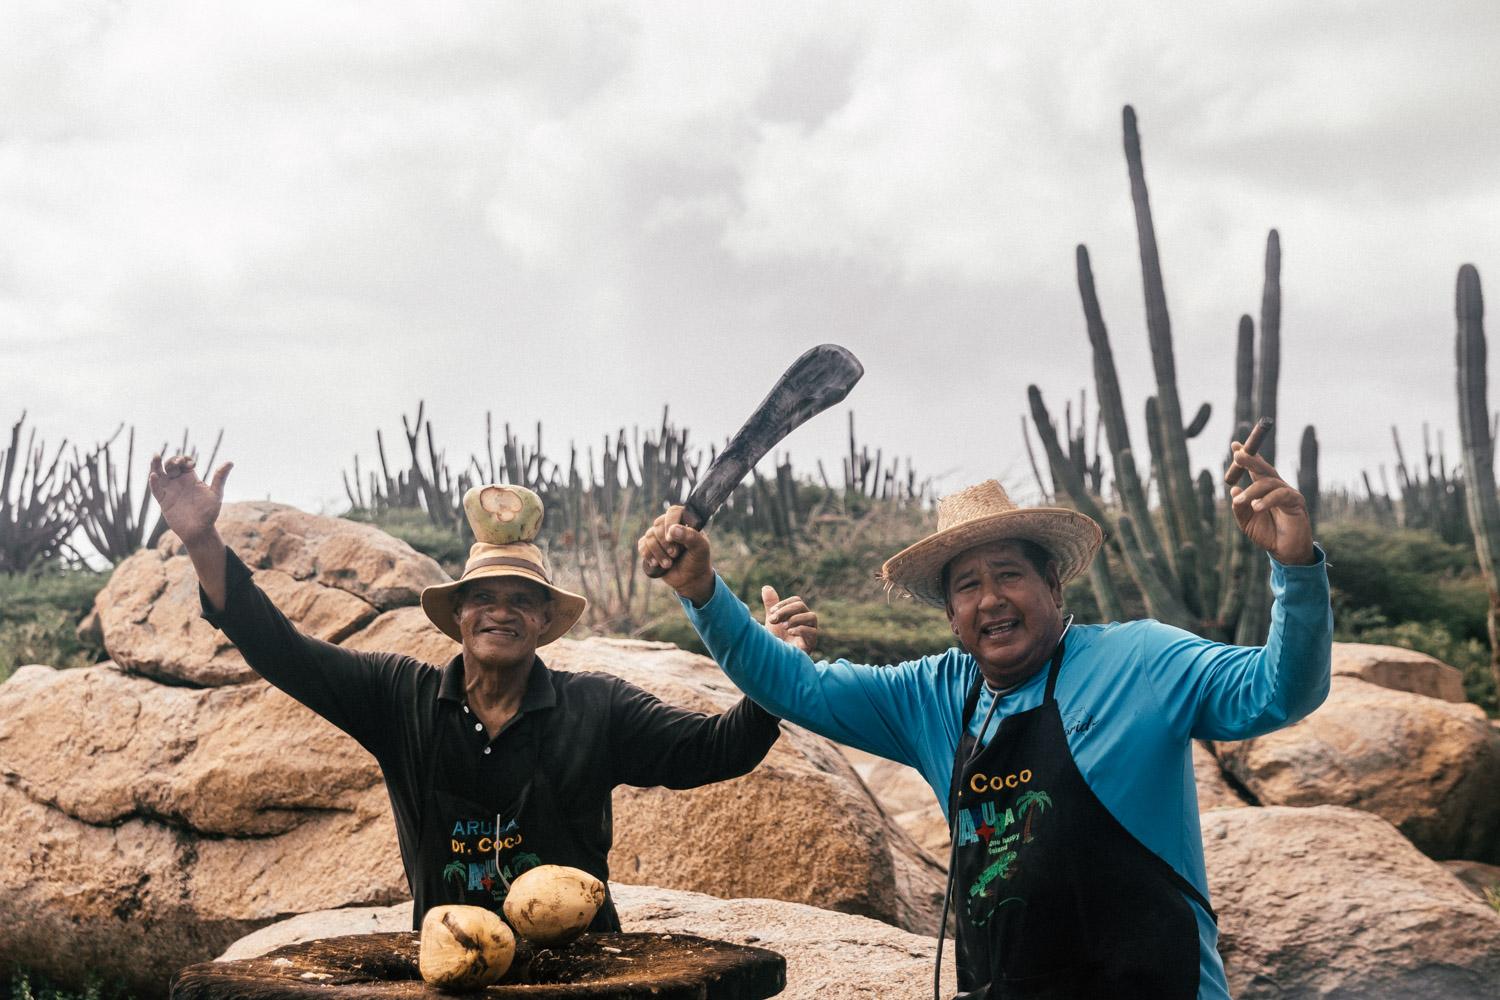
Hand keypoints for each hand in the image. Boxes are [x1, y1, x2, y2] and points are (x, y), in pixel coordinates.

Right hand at [148, 454, 232, 547]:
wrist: (199, 530)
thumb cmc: (209, 512)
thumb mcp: (216, 493)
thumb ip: (220, 477)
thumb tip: (231, 462)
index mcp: (191, 478)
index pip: (184, 462)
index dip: (185, 459)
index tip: (191, 464)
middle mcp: (179, 482)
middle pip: (171, 465)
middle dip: (173, 460)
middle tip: (179, 463)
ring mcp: (170, 490)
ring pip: (160, 473)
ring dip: (156, 465)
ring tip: (156, 457)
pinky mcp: (163, 500)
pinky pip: (155, 488)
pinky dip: (153, 481)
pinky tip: (154, 475)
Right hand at [637, 506, 715, 605]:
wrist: (690, 579)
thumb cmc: (698, 560)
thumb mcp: (700, 548)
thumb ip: (690, 536)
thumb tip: (672, 530)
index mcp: (685, 521)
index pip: (673, 512)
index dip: (670, 522)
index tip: (671, 538)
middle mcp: (670, 525)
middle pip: (658, 524)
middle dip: (665, 542)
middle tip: (675, 555)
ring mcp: (659, 536)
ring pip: (649, 536)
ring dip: (658, 552)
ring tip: (668, 564)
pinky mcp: (650, 547)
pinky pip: (642, 545)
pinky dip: (648, 555)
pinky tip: (656, 564)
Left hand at [762, 586, 818, 653]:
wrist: (777, 659)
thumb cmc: (777, 640)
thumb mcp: (772, 621)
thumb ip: (771, 606)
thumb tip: (766, 587)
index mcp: (799, 614)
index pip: (797, 601)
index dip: (784, 603)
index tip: (772, 611)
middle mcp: (807, 621)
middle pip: (802, 606)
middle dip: (786, 610)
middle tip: (773, 619)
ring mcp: (811, 632)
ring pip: (811, 616)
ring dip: (795, 618)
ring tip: (783, 626)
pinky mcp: (812, 643)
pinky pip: (812, 632)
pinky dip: (800, 630)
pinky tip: (789, 632)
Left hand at [1228, 443, 1313, 564]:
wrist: (1285, 552)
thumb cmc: (1267, 534)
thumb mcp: (1246, 522)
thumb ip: (1238, 507)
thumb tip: (1233, 489)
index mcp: (1264, 489)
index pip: (1255, 469)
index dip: (1247, 456)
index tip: (1234, 445)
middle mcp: (1276, 487)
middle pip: (1264, 469)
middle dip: (1250, 460)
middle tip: (1237, 455)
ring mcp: (1288, 493)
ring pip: (1269, 483)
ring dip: (1252, 491)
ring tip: (1240, 502)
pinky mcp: (1296, 502)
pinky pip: (1281, 495)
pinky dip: (1266, 500)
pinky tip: (1256, 507)